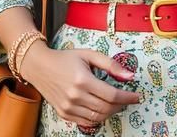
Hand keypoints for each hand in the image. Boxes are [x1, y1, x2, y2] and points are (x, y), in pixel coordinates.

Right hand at [20, 41, 141, 127]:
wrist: (40, 66)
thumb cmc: (66, 58)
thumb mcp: (89, 55)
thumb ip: (110, 64)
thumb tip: (129, 76)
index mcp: (83, 80)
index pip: (111, 95)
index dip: (127, 97)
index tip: (137, 96)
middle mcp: (75, 96)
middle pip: (106, 108)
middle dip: (121, 105)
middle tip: (128, 99)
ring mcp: (68, 107)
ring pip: (98, 117)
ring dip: (111, 112)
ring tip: (116, 103)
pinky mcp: (64, 114)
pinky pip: (86, 121)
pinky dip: (98, 117)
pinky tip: (102, 108)